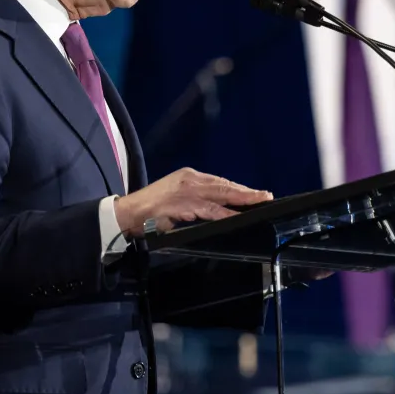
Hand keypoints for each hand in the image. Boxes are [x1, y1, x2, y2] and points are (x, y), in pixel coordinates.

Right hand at [114, 168, 271, 237]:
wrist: (128, 212)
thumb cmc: (151, 208)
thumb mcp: (176, 198)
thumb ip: (195, 200)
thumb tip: (217, 208)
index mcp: (189, 176)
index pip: (219, 182)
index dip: (238, 188)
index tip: (254, 194)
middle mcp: (190, 180)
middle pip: (224, 186)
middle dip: (246, 192)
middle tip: (266, 196)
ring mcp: (186, 191)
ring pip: (221, 195)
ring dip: (242, 199)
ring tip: (259, 202)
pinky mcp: (182, 204)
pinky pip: (209, 210)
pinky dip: (224, 214)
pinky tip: (236, 217)